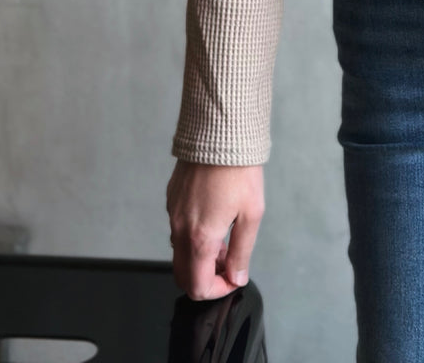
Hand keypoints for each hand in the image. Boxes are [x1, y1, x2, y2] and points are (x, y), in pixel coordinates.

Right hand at [166, 160, 263, 299]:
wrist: (219, 132)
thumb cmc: (238, 170)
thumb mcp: (251, 214)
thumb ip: (242, 251)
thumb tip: (237, 276)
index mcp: (200, 238)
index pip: (198, 287)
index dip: (217, 291)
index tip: (233, 278)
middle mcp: (179, 228)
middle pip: (183, 275)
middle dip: (205, 277)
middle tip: (228, 263)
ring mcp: (172, 212)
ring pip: (178, 252)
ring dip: (199, 256)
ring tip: (224, 238)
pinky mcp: (171, 198)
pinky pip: (176, 229)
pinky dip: (191, 236)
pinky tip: (213, 219)